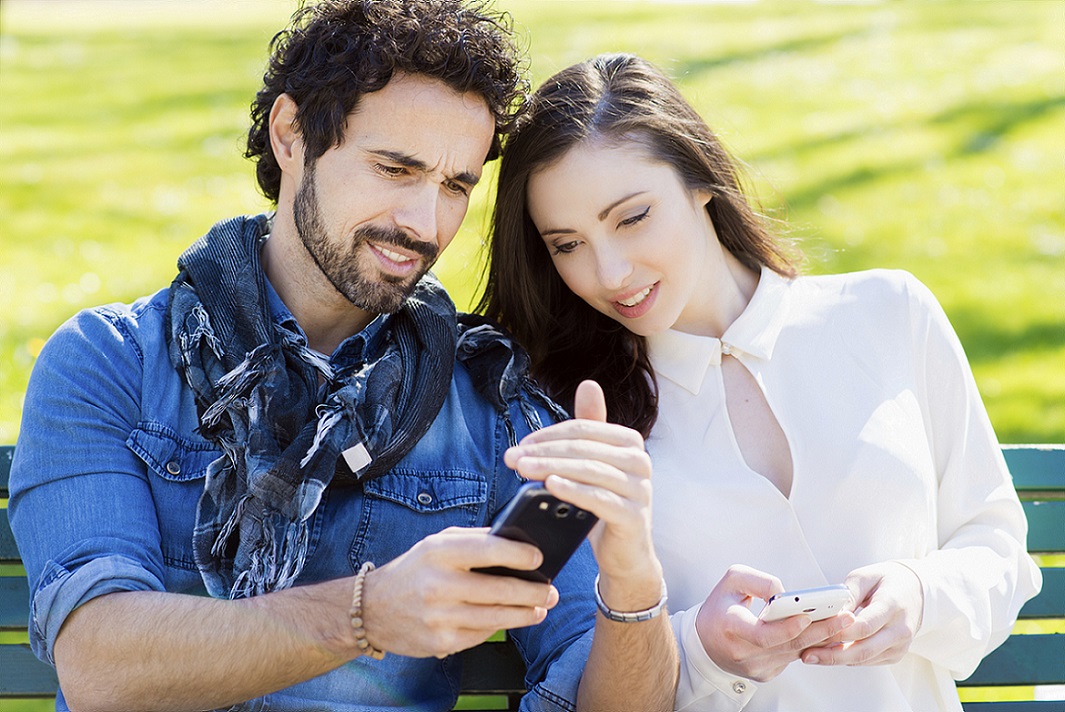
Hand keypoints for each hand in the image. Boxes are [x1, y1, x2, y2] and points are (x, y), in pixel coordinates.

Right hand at [360, 527, 558, 657]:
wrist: (372, 609)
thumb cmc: (414, 570)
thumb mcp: (437, 544)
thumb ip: (474, 540)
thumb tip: (517, 541)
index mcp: (439, 553)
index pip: (488, 549)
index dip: (519, 553)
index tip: (539, 558)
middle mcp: (438, 584)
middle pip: (499, 589)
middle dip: (532, 591)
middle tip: (551, 591)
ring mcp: (439, 617)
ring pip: (496, 617)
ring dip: (525, 614)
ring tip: (540, 607)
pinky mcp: (440, 643)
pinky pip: (481, 634)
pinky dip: (499, 626)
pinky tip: (511, 619)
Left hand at [504, 380, 662, 607]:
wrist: (625, 555)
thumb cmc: (605, 504)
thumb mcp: (595, 464)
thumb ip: (591, 427)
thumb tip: (588, 384)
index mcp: (630, 442)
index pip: (583, 429)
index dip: (548, 435)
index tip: (519, 446)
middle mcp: (640, 461)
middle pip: (583, 448)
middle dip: (543, 451)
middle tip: (512, 458)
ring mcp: (641, 489)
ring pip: (589, 470)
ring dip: (551, 468)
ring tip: (523, 470)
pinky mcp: (635, 516)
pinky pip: (600, 498)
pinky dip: (573, 490)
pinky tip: (550, 485)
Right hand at [696, 565, 854, 681]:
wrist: (705, 642)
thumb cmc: (721, 607)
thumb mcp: (731, 581)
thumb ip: (758, 581)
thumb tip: (785, 594)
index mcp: (730, 626)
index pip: (762, 634)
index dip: (786, 628)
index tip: (806, 617)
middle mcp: (742, 652)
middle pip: (788, 645)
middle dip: (820, 630)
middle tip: (845, 617)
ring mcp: (755, 667)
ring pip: (794, 653)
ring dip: (822, 638)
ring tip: (845, 623)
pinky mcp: (765, 674)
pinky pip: (792, 659)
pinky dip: (810, 646)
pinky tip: (829, 635)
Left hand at [801, 561, 922, 666]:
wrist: (914, 591)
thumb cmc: (885, 581)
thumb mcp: (864, 577)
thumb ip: (848, 594)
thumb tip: (830, 613)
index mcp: (893, 606)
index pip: (865, 626)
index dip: (840, 632)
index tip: (816, 633)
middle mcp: (900, 630)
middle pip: (864, 649)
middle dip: (833, 655)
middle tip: (807, 654)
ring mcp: (900, 646)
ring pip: (863, 659)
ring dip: (835, 659)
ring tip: (811, 655)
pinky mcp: (895, 655)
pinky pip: (866, 661)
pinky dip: (846, 658)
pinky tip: (828, 654)